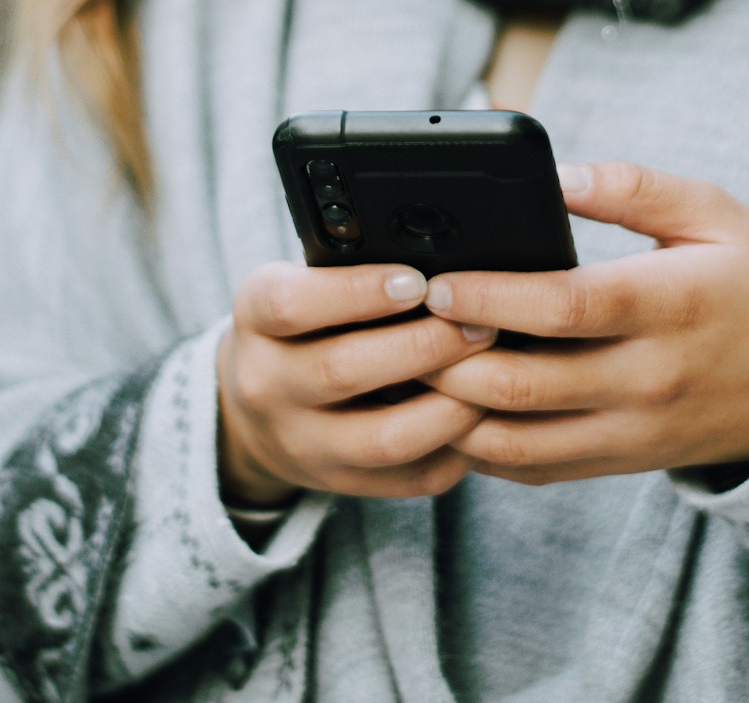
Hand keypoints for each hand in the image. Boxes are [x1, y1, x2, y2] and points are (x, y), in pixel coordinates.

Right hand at [217, 260, 497, 504]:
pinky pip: (409, 478)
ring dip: (450, 406)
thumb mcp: (301, 283)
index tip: (418, 281)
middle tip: (479, 325)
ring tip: (492, 374)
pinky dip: (457, 449)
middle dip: (425, 346)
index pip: (293, 305)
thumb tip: (443, 265)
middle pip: (344, 371)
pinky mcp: (340, 483)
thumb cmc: (303, 326)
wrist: (256, 407)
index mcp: (255, 320)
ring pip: (384, 439)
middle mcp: (266, 386)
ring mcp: (301, 443)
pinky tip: (482, 418)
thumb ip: (352, 271)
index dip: (359, 292)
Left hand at [420, 161, 748, 485]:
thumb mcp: (715, 212)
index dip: (491, 296)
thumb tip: (556, 175)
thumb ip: (634, 188)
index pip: (565, 308)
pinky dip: (479, 446)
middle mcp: (648, 378)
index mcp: (671, 305)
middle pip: (523, 384)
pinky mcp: (621, 462)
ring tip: (415, 365)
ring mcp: (633, 430)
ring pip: (515, 441)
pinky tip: (451, 406)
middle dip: (447, 356)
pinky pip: (532, 468)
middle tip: (405, 323)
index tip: (437, 279)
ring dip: (452, 408)